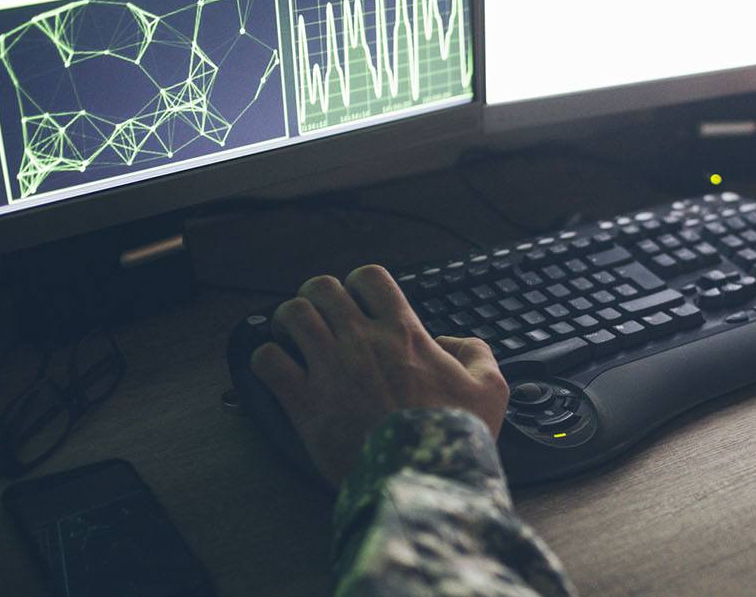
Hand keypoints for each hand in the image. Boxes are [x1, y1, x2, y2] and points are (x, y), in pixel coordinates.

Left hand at [250, 265, 509, 486]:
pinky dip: (266, 361)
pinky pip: (267, 361)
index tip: (358, 304)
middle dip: (316, 298)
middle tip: (319, 319)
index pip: (369, 277)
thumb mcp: (490, 389)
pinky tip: (277, 371)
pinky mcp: (305, 401)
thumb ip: (476, 354)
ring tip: (291, 338)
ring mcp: (331, 368)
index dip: (358, 284)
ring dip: (287, 322)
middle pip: (321, 288)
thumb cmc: (455, 435)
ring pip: (291, 314)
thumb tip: (453, 342)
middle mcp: (362, 341)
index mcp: (403, 333)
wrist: (424, 477)